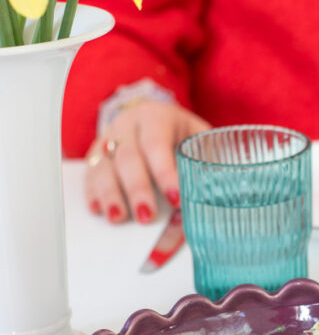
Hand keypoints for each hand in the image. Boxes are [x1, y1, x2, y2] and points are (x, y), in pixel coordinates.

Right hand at [85, 101, 210, 221]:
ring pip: (103, 166)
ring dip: (110, 194)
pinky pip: (90, 174)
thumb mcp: (199, 140)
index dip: (165, 173)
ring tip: (118, 218)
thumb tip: (211, 200)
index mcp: (157, 117)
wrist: (156, 119)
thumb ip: (205, 164)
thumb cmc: (182, 136)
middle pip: (127, 157)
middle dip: (137, 189)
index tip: (176, 200)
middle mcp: (127, 124)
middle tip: (146, 217)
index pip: (157, 144)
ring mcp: (107, 139)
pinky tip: (98, 210)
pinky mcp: (95, 154)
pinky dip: (93, 193)